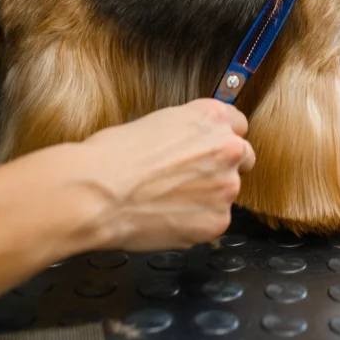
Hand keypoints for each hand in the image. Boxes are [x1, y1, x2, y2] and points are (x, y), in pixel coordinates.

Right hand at [70, 99, 254, 251]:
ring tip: (167, 201)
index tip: (209, 149)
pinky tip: (166, 217)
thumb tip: (193, 149)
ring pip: (226, 193)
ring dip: (206, 197)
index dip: (219, 138)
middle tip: (189, 179)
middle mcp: (227, 148)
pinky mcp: (217, 221)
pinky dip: (195, 223)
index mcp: (212, 117)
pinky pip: (213, 221)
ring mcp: (226, 187)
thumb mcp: (156, 123)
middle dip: (222, 167)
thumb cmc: (113, 156)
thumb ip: (188, 134)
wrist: (97, 193)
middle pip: (242, 158)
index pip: (237, 125)